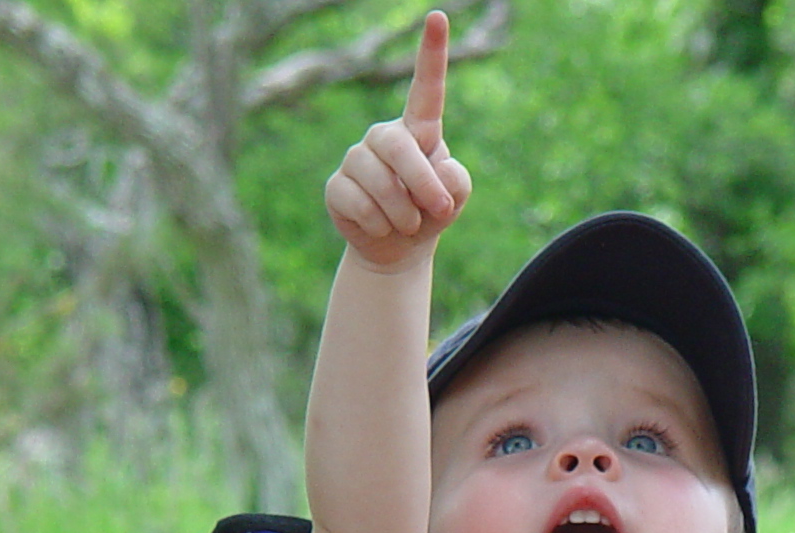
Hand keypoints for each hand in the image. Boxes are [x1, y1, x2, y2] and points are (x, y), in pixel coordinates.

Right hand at [326, 12, 472, 269]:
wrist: (398, 247)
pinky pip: (358, 203)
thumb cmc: (430, 212)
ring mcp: (357, 159)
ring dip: (402, 214)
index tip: (437, 17)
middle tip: (440, 211)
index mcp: (418, 130)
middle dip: (422, 184)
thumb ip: (456, 182)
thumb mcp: (455, 199)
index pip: (426, 89)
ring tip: (407, 224)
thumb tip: (437, 175)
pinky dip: (378, 225)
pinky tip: (381, 227)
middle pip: (398, 148)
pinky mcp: (337, 186)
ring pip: (379, 183)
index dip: (432, 54)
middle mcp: (384, 137)